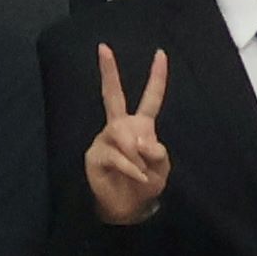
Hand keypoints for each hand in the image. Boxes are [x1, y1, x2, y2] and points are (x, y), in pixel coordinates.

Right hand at [79, 46, 175, 227]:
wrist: (128, 208)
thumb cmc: (146, 184)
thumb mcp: (162, 168)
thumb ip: (157, 152)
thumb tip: (140, 142)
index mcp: (141, 126)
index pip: (151, 98)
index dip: (157, 77)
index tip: (161, 54)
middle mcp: (120, 127)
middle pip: (113, 95)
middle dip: (109, 71)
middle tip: (103, 47)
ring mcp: (105, 138)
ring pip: (122, 134)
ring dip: (137, 156)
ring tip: (141, 172)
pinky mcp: (95, 154)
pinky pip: (116, 155)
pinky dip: (131, 168)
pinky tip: (135, 176)